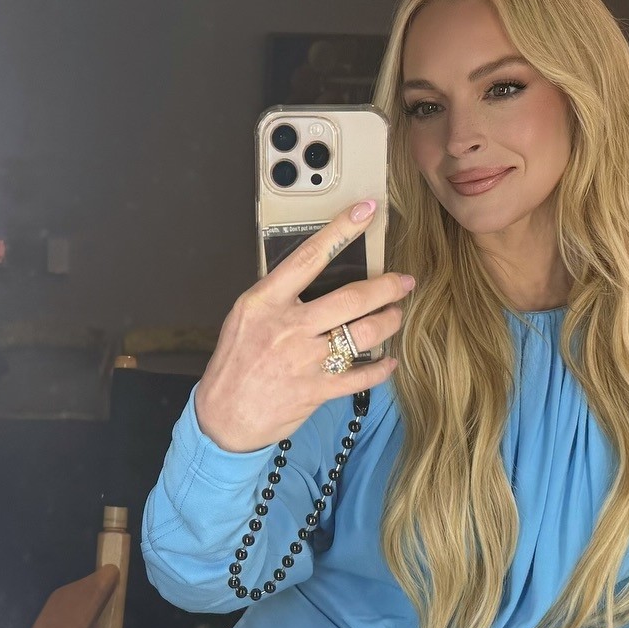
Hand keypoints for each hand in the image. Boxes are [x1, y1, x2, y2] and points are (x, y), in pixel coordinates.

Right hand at [194, 198, 415, 453]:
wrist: (223, 415)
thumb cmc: (235, 363)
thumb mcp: (245, 317)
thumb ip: (278, 296)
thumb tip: (316, 276)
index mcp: (266, 302)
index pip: (309, 257)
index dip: (341, 230)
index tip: (365, 212)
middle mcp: (288, 328)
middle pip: (350, 299)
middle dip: (386, 288)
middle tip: (404, 282)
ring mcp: (305, 360)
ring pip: (363, 334)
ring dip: (388, 322)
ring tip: (396, 315)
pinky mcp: (317, 390)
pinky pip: (361, 376)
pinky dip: (381, 368)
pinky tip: (389, 361)